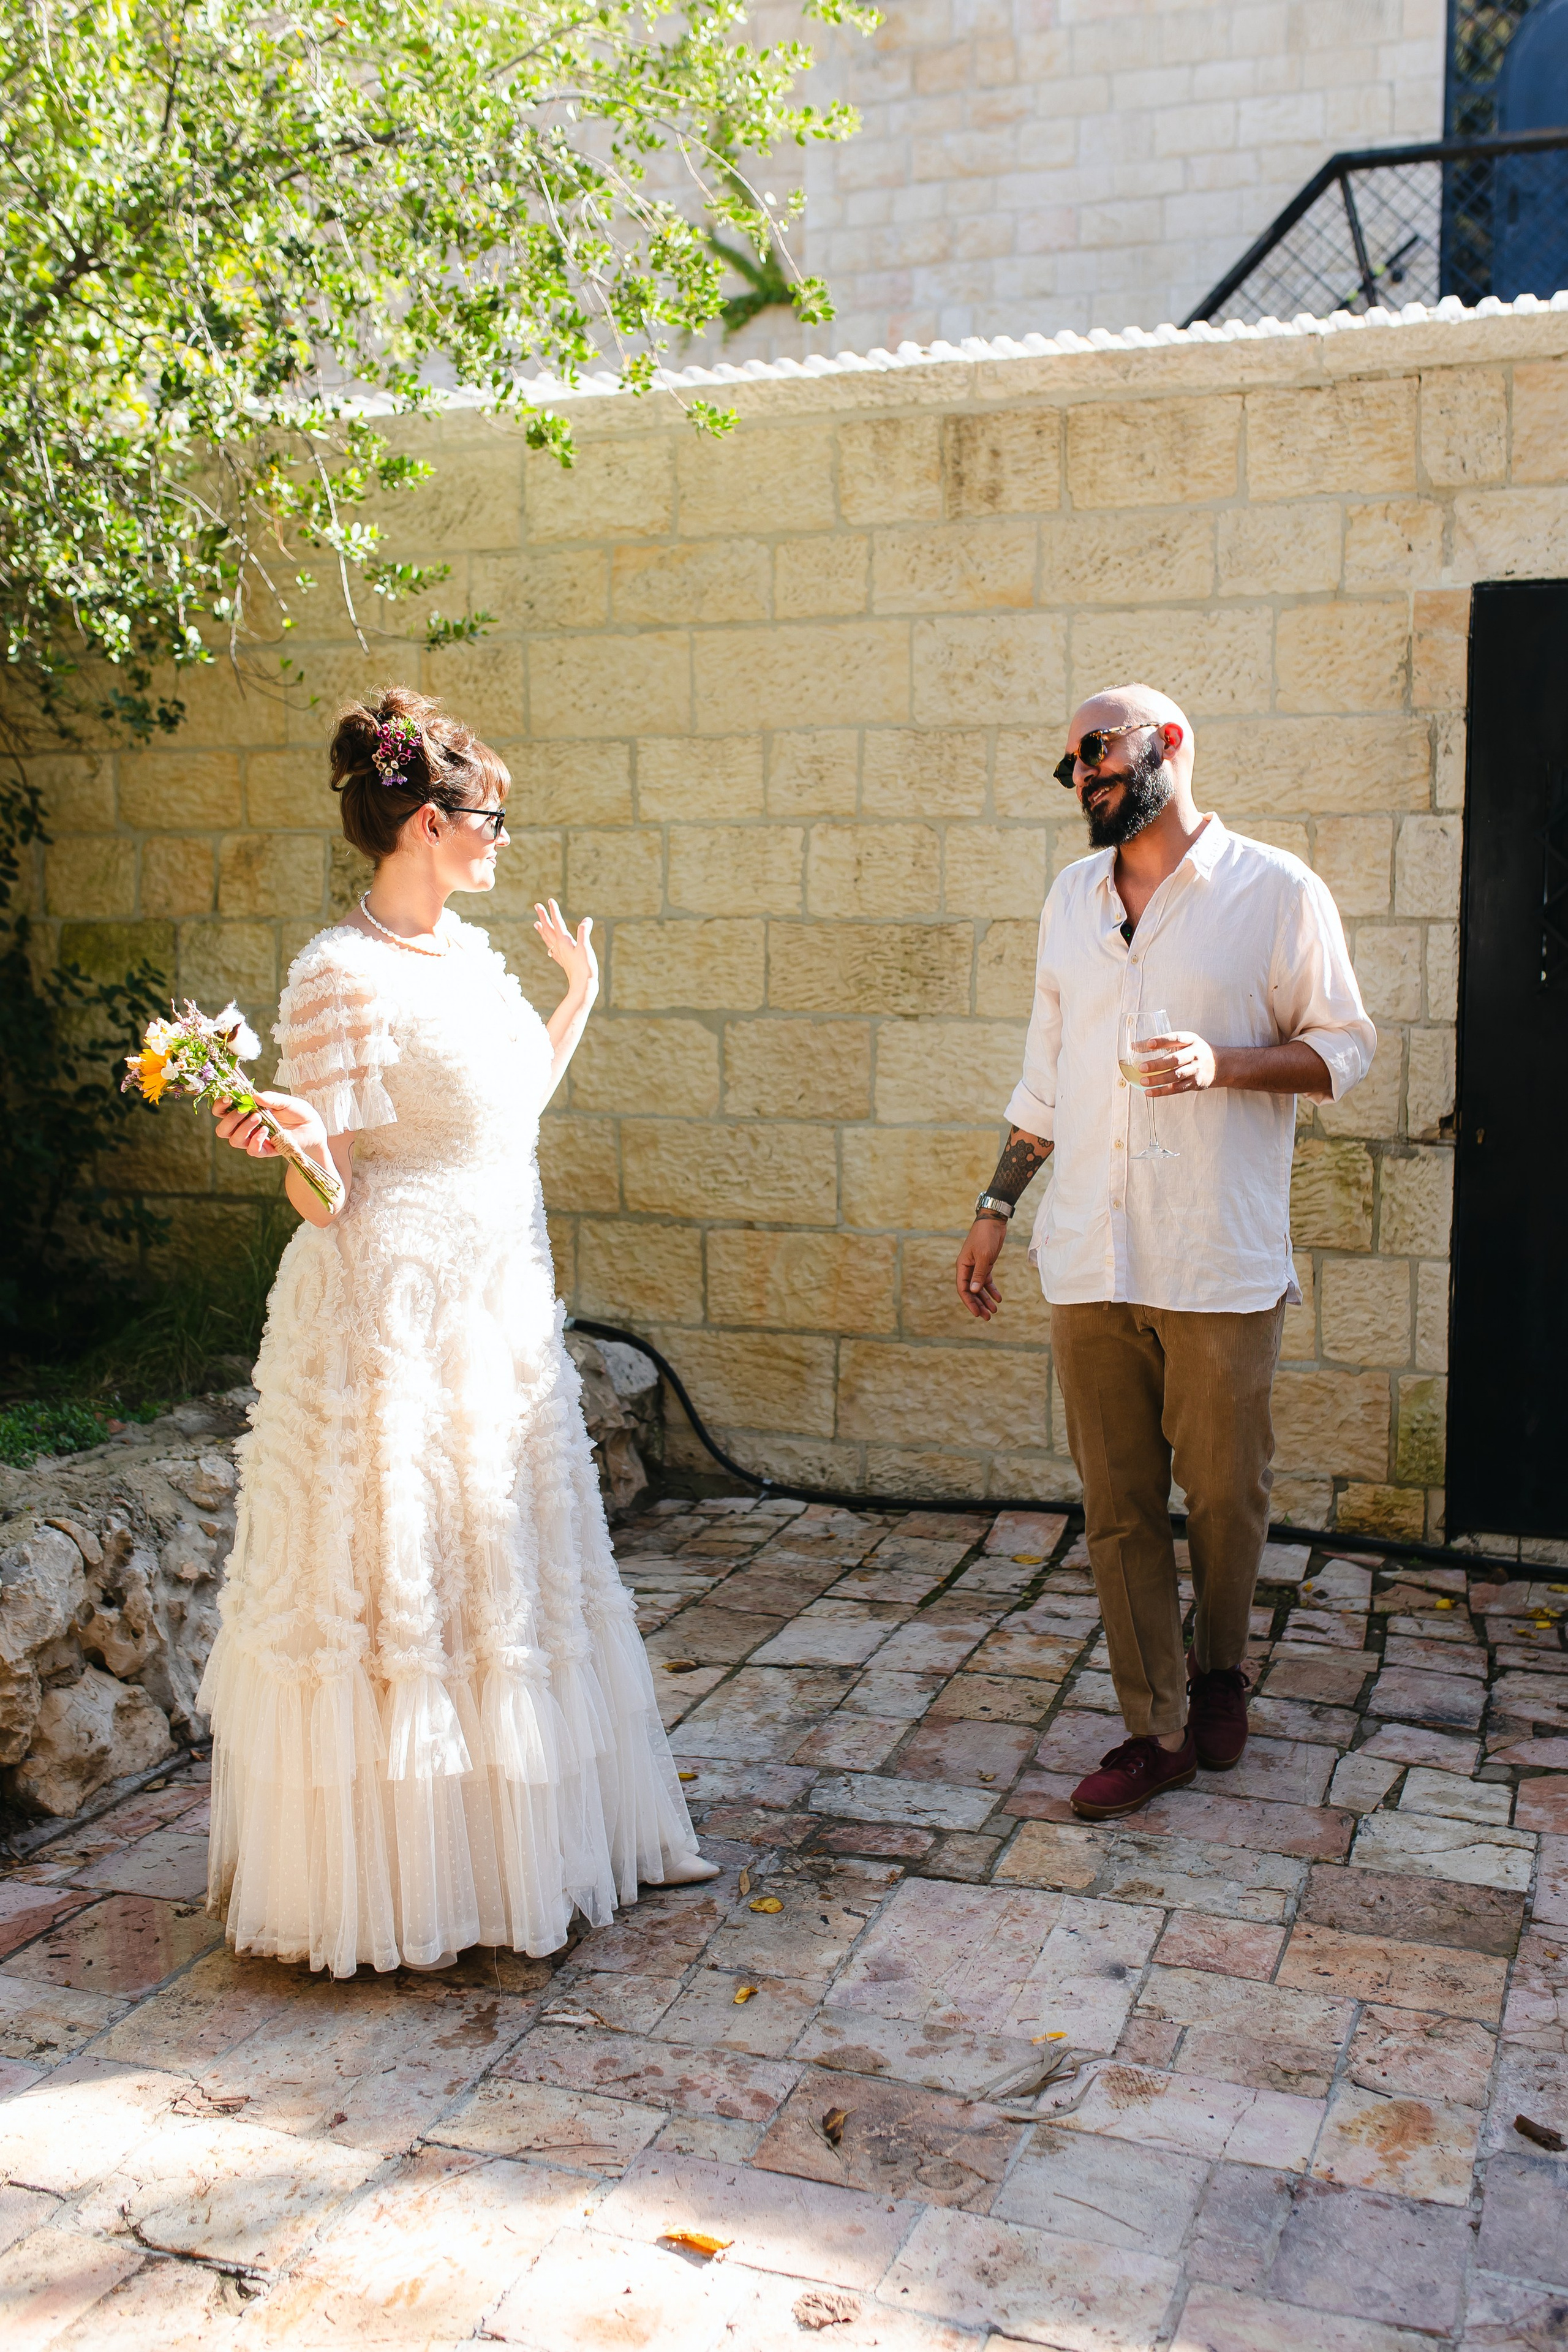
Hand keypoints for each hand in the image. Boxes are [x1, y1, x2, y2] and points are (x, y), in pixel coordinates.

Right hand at [211, 1089, 326, 1159]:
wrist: (313, 1127)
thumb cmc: (296, 1111)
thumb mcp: (285, 1101)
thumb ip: (270, 1098)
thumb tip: (254, 1096)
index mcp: (246, 1112)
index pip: (222, 1112)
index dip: (219, 1106)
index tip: (227, 1098)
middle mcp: (246, 1127)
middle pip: (223, 1129)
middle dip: (229, 1119)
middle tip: (243, 1110)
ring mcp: (255, 1140)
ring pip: (235, 1140)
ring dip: (243, 1128)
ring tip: (258, 1117)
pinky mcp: (266, 1150)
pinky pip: (252, 1150)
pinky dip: (256, 1140)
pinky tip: (266, 1131)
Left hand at [534, 899, 596, 1000]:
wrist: (582, 987)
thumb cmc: (585, 968)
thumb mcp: (586, 949)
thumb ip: (584, 933)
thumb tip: (586, 920)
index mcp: (564, 942)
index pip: (557, 923)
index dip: (554, 911)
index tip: (549, 900)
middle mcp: (559, 947)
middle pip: (548, 929)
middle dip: (543, 916)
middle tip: (536, 905)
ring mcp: (560, 955)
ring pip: (548, 939)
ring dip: (542, 930)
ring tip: (536, 923)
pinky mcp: (563, 962)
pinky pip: (552, 950)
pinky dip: (548, 944)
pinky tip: (549, 946)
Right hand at [955, 1218, 1007, 1320]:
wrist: (993, 1222)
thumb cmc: (985, 1236)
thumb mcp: (984, 1256)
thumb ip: (979, 1274)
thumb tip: (975, 1291)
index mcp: (962, 1266)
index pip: (963, 1289)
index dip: (969, 1302)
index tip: (976, 1313)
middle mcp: (968, 1268)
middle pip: (971, 1291)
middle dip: (978, 1304)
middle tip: (987, 1317)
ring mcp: (977, 1267)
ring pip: (980, 1288)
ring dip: (986, 1299)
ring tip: (994, 1311)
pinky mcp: (986, 1265)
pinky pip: (987, 1281)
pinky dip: (992, 1290)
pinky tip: (998, 1298)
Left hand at [1134, 1031, 1217, 1095]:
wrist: (1219, 1065)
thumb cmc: (1194, 1051)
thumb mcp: (1184, 1041)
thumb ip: (1162, 1043)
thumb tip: (1134, 1046)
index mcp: (1191, 1040)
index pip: (1176, 1038)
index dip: (1163, 1041)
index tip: (1149, 1044)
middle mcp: (1195, 1054)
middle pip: (1175, 1059)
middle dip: (1158, 1064)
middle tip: (1141, 1067)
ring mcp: (1196, 1070)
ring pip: (1176, 1076)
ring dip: (1158, 1079)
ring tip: (1143, 1081)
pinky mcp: (1195, 1083)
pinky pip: (1177, 1089)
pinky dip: (1162, 1091)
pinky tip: (1149, 1092)